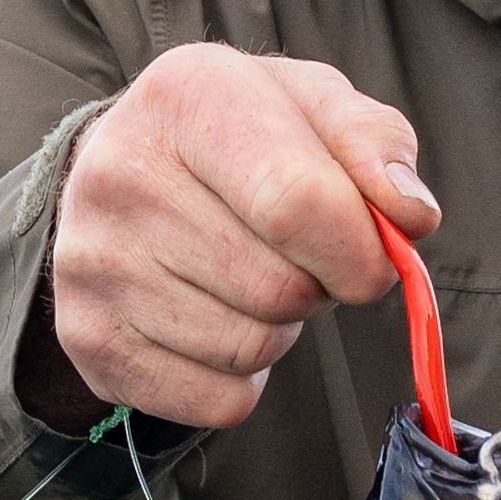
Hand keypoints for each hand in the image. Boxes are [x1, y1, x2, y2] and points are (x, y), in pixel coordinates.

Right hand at [31, 51, 440, 430]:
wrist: (128, 168)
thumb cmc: (244, 137)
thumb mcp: (313, 106)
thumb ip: (375, 144)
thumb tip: (410, 214)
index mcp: (186, 98)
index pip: (297, 203)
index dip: (360, 249)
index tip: (373, 254)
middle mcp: (120, 175)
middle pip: (280, 288)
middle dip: (317, 286)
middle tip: (294, 256)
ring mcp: (93, 263)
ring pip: (251, 350)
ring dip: (279, 330)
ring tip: (247, 278)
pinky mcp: (90, 341)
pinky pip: (219, 402)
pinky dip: (242, 379)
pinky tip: (214, 318)